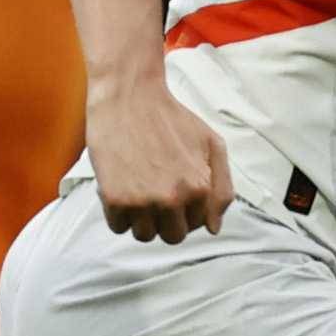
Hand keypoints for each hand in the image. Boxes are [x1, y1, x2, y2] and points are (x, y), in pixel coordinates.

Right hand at [87, 72, 232, 242]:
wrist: (129, 98)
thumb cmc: (173, 119)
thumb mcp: (212, 145)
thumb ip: (221, 188)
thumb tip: (214, 227)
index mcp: (200, 189)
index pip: (197, 225)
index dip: (185, 210)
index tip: (174, 190)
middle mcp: (173, 199)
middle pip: (172, 237)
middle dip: (166, 220)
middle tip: (155, 193)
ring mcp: (143, 201)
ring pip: (144, 235)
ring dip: (141, 219)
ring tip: (138, 189)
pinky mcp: (114, 199)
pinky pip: (117, 227)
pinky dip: (118, 214)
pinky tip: (121, 188)